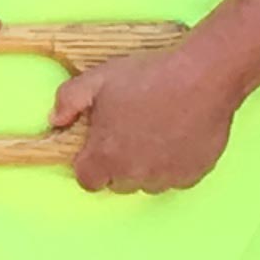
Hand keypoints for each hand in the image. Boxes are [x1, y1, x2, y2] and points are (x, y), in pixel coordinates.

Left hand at [50, 41, 239, 193]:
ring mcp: (167, 176)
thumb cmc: (149, 77)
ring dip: (145, 168)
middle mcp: (136, 173)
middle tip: (126, 134)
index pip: (87, 180)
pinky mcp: (195, 173)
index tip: (97, 148)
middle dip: (117, 165)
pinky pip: (176, 179)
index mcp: (107, 156)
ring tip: (152, 135)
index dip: (89, 164)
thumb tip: (56, 120)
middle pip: (117, 183)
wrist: (203, 76)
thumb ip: (67, 101)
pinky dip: (173, 166)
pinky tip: (174, 139)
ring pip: (148, 184)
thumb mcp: (96, 80)